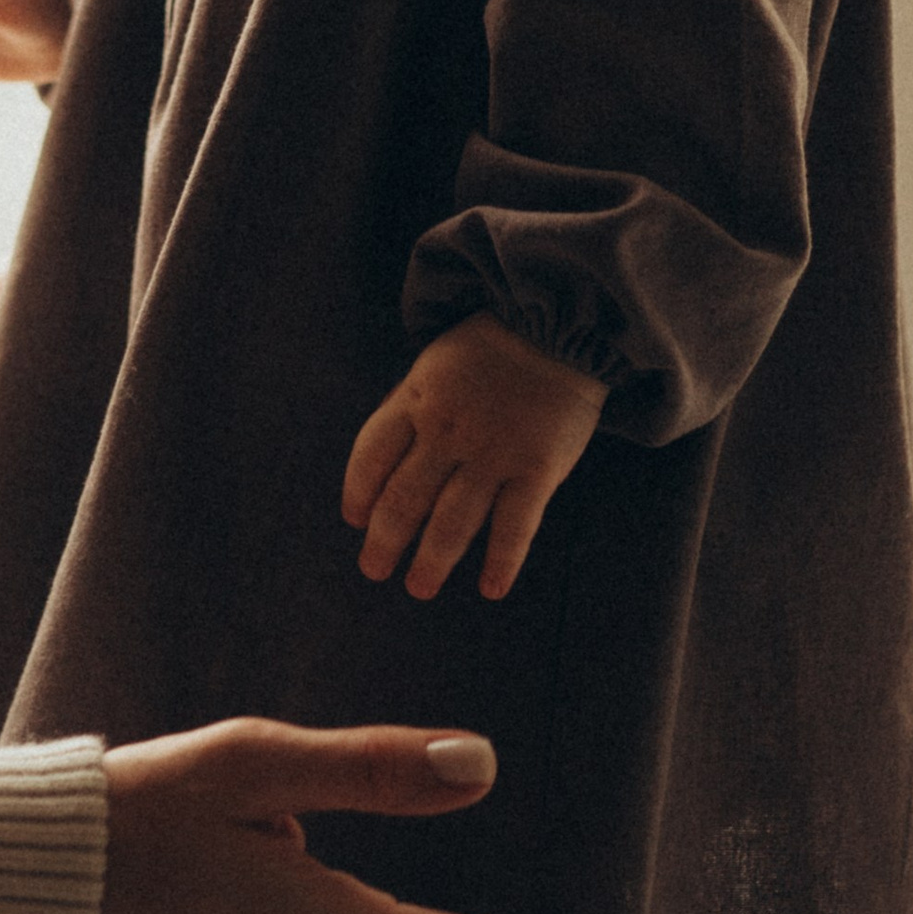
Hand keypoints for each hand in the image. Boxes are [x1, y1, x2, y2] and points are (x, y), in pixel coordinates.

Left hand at [344, 315, 607, 602]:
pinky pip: (515, 527)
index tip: (355, 520)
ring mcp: (493, 454)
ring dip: (432, 561)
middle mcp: (447, 433)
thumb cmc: (490, 345)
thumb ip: (410, 406)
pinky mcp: (537, 470)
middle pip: (405, 498)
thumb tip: (384, 455)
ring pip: (452, 522)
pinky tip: (491, 589)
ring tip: (419, 588)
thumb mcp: (434, 363)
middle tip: (374, 570)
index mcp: (416, 401)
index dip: (359, 492)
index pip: (372, 455)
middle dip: (386, 541)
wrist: (557, 324)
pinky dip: (502, 562)